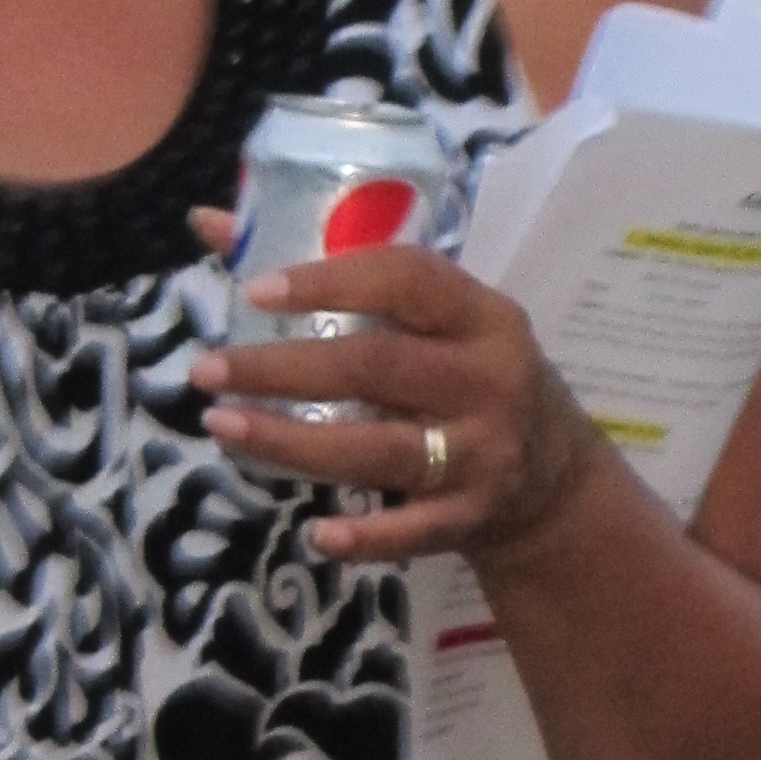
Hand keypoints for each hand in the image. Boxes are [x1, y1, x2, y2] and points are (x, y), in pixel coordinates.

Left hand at [188, 213, 605, 566]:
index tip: (254, 289)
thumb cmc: (467, 377)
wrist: (553, 479)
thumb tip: (209, 223)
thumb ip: (333, 275)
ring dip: (295, 442)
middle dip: (284, 367)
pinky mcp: (474, 516)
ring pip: (382, 448)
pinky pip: (415, 529)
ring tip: (222, 426)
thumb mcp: (431, 321)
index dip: (330, 281)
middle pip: (377, 366)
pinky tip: (318, 535)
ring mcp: (484, 452)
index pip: (406, 279)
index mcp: (479, 314)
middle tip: (207, 369)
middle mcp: (489, 378)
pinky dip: (369, 536)